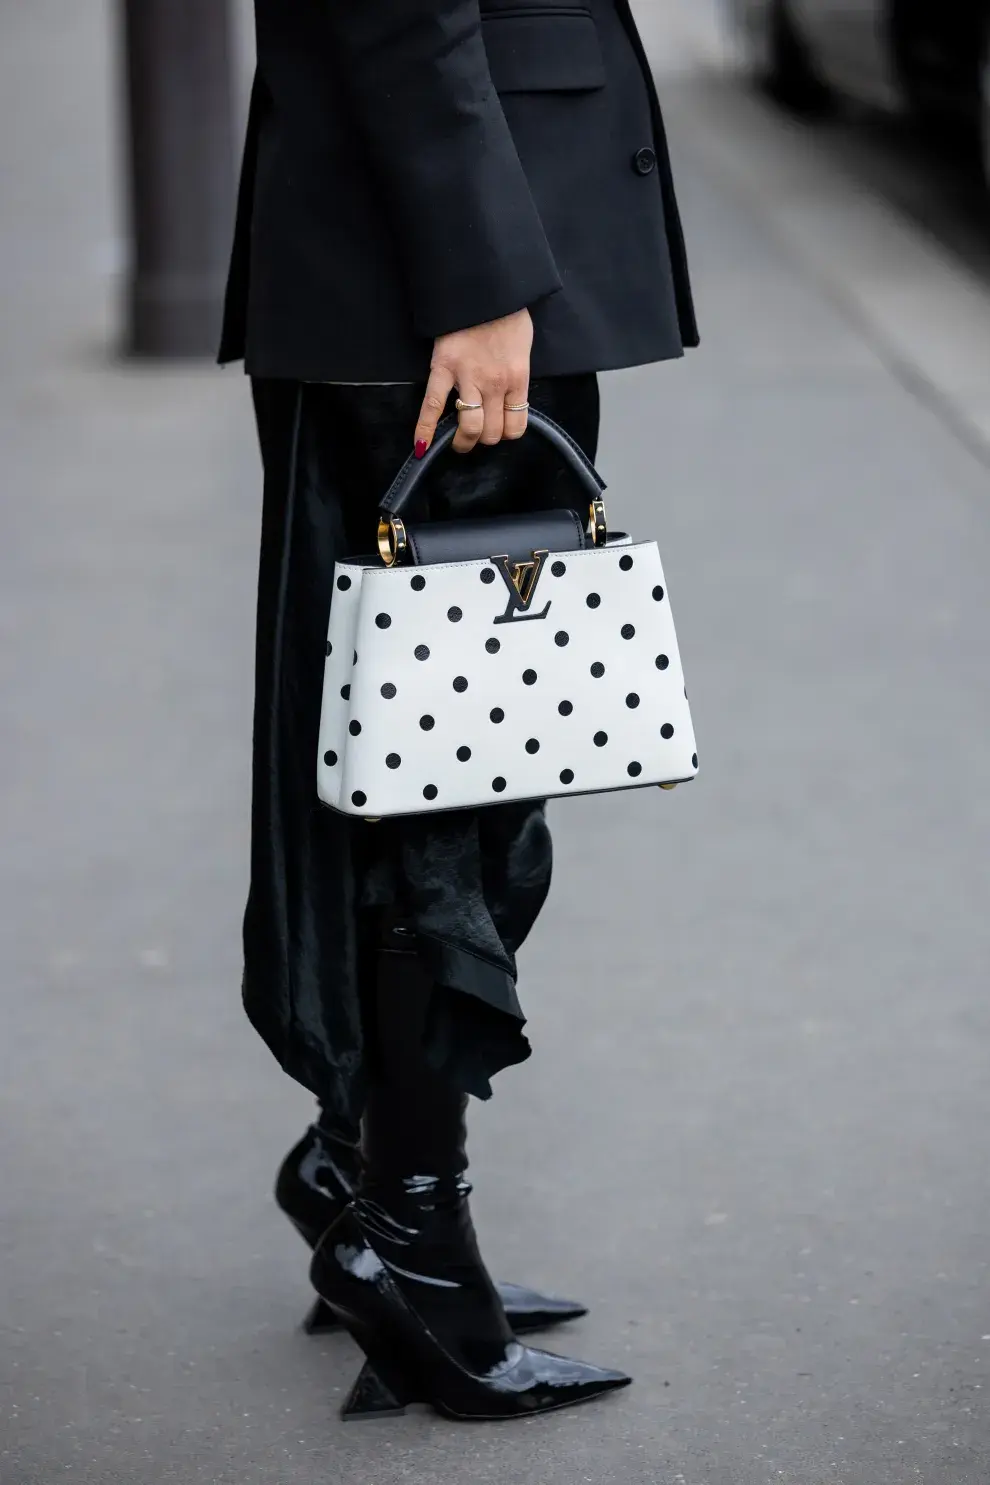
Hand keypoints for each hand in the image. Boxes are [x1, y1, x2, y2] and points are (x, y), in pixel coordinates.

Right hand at [414, 309, 532, 456]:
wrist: (486, 288)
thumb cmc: (507, 313)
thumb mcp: (522, 347)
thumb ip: (516, 373)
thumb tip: (510, 392)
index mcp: (517, 379)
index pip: (516, 426)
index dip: (506, 434)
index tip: (498, 430)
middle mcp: (496, 384)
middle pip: (492, 432)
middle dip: (484, 439)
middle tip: (476, 435)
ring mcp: (470, 378)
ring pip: (471, 427)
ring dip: (464, 441)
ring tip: (458, 443)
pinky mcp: (445, 368)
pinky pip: (433, 405)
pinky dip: (425, 428)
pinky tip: (421, 446)